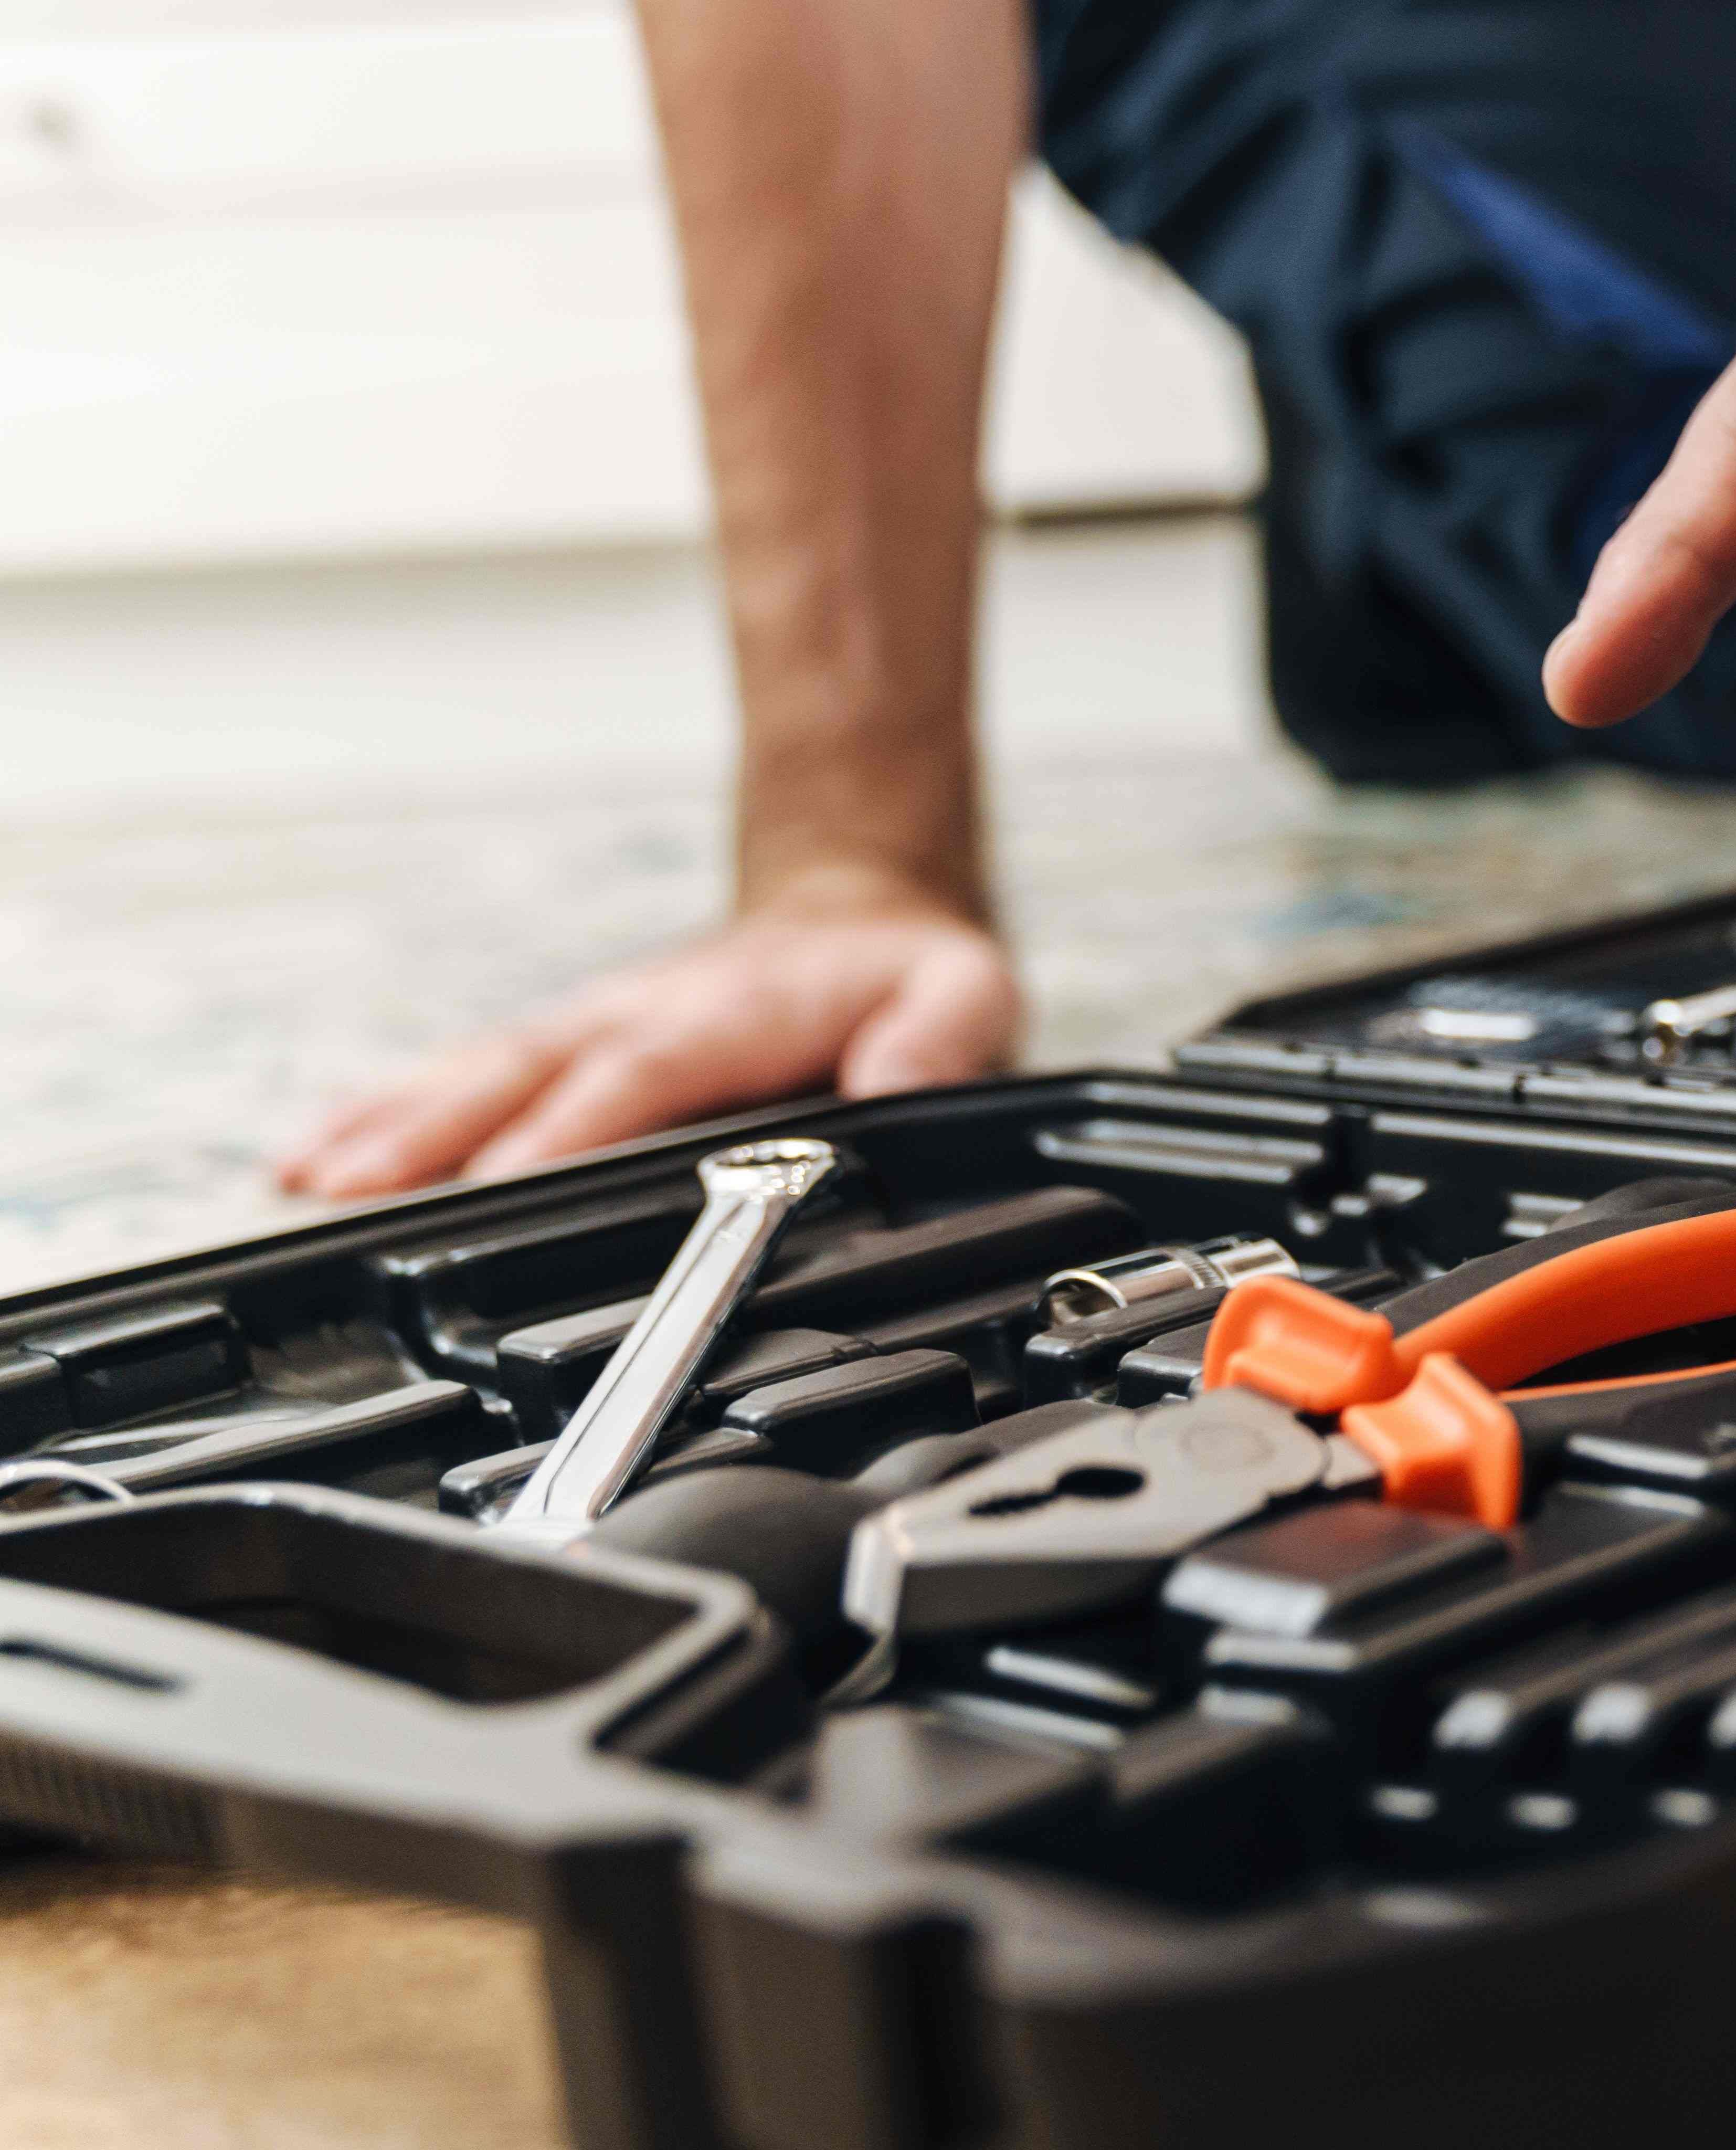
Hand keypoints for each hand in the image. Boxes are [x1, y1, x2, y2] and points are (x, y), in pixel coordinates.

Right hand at [277, 871, 1017, 1197]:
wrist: (860, 906)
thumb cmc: (900, 967)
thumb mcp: (966, 994)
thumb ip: (943, 1039)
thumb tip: (903, 1082)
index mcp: (726, 1016)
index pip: (637, 1077)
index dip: (567, 1128)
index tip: (495, 1179)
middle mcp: (638, 1015)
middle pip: (522, 1075)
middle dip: (431, 1133)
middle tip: (344, 1189)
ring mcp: (591, 1024)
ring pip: (473, 1074)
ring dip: (387, 1123)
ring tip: (303, 1177)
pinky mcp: (566, 1040)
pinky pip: (466, 1075)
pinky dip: (387, 1110)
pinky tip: (319, 1155)